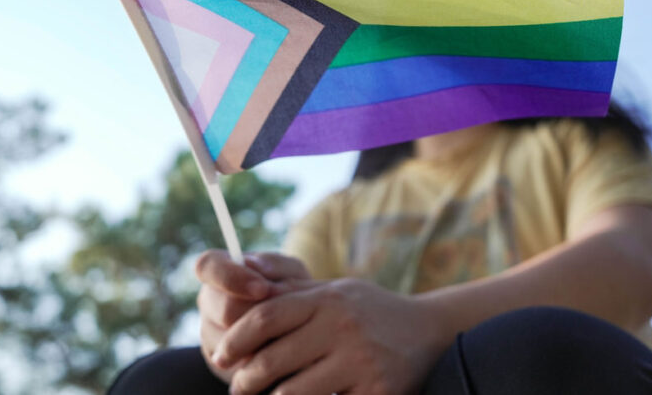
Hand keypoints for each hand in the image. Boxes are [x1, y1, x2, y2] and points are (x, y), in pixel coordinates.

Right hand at [195, 250, 310, 382]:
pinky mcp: (219, 361)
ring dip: (264, 339)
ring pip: (232, 341)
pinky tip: (280, 350)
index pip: (207, 266)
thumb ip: (275, 265)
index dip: (230, 277)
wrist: (299, 327)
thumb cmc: (293, 291)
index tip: (263, 289)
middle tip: (287, 316)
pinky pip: (239, 362)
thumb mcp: (291, 273)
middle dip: (260, 314)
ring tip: (288, 332)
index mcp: (220, 271)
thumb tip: (254, 264)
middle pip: (225, 310)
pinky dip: (264, 357)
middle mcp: (209, 301)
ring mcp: (210, 332)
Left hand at [218, 278, 452, 394]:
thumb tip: (244, 268)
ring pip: (292, 393)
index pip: (266, 318)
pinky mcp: (376, 391)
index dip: (235, 340)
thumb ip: (291, 287)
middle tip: (238, 387)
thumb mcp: (336, 290)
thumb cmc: (372, 311)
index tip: (220, 357)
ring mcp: (360, 361)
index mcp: (328, 299)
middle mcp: (343, 327)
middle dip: (245, 380)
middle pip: (271, 360)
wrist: (431, 332)